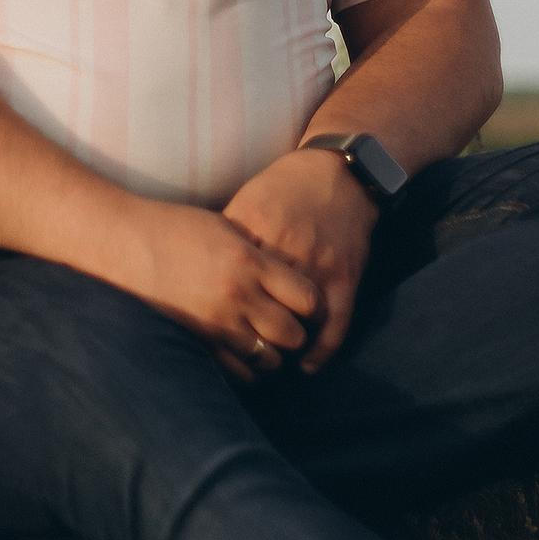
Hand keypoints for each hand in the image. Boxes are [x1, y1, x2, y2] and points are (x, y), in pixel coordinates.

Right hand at [117, 197, 320, 376]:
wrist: (128, 243)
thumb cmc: (176, 227)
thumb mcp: (226, 227)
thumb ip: (257, 252)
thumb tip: (286, 268)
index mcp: (249, 261)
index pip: (305, 297)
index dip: (313, 304)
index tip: (307, 302)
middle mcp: (238, 295)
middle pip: (292, 333)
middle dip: (298, 332)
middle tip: (292, 325)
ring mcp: (217, 322)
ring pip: (269, 358)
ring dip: (275, 353)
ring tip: (269, 341)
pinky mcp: (199, 340)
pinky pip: (239, 371)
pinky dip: (251, 369)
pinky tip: (247, 355)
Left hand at [222, 148, 376, 372]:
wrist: (338, 172)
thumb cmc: (285, 186)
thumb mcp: (247, 200)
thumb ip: (226, 236)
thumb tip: (193, 265)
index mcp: (254, 231)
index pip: (230, 282)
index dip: (218, 310)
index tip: (209, 328)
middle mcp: (285, 252)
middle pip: (261, 309)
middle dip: (248, 336)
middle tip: (238, 355)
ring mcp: (318, 268)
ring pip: (296, 325)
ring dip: (283, 349)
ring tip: (269, 363)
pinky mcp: (345, 279)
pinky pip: (334, 328)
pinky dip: (320, 353)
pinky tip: (306, 367)